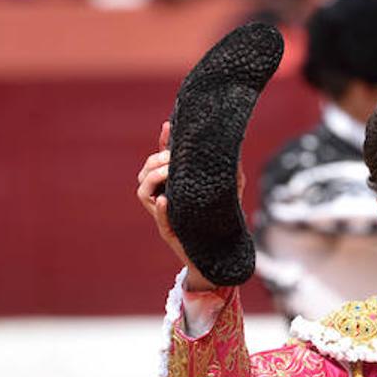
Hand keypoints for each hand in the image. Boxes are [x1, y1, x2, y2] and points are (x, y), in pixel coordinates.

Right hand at [135, 121, 227, 291]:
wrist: (223, 250)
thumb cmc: (223, 217)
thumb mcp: (228, 189)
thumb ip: (229, 171)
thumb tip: (234, 149)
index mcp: (176, 184)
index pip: (163, 160)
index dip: (163, 142)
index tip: (168, 125)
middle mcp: (165, 196)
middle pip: (145, 172)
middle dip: (156, 160)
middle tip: (172, 156)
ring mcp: (165, 214)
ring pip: (143, 191)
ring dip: (153, 177)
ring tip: (169, 170)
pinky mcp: (170, 231)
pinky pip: (159, 218)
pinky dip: (160, 209)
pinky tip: (164, 200)